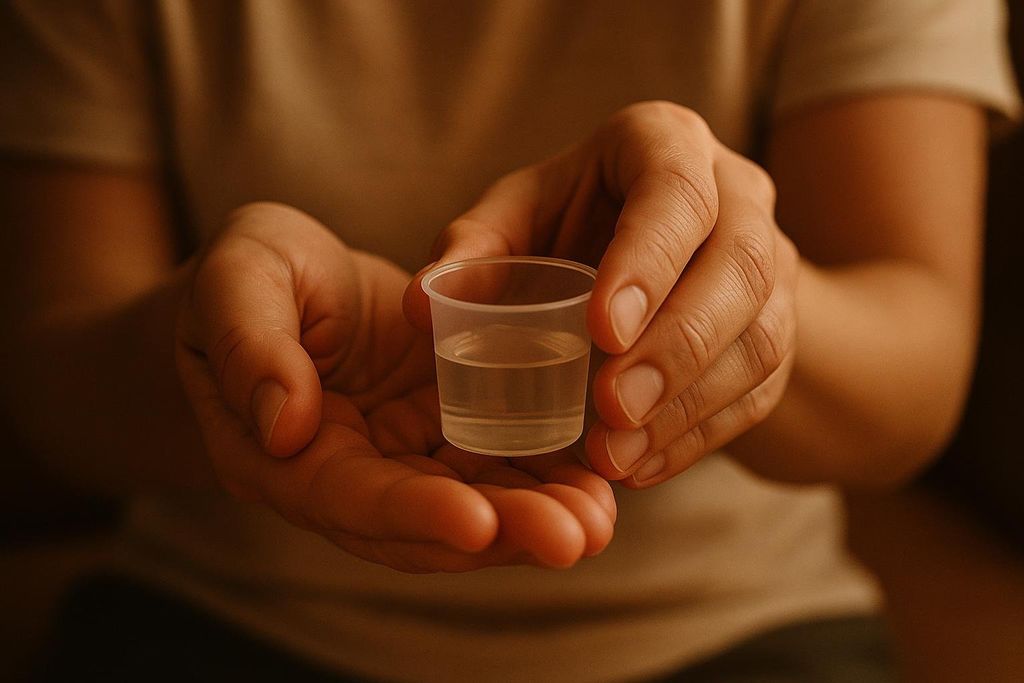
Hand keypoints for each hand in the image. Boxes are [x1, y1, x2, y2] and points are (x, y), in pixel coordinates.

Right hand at [176, 203, 613, 571]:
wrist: (290, 276)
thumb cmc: (251, 272)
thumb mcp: (238, 282)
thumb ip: (250, 345)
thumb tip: (285, 427)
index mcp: (283, 456)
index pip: (351, 499)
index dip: (414, 513)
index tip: (477, 520)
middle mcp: (349, 474)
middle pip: (424, 523)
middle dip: (501, 532)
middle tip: (575, 536)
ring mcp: (400, 455)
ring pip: (470, 501)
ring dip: (536, 516)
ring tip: (601, 520)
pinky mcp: (441, 428)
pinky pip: (495, 459)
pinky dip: (543, 475)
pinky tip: (596, 478)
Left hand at [405, 101, 798, 487]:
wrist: (651, 246)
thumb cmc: (568, 221)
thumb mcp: (516, 215)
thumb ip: (473, 251)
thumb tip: (421, 305)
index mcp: (666, 143)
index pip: (676, 192)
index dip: (648, 261)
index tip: (602, 331)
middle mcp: (737, 193)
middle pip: (739, 267)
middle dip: (677, 347)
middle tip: (612, 410)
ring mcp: (772, 263)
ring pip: (762, 336)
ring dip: (690, 405)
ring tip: (618, 456)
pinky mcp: (778, 327)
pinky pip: (762, 389)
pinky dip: (701, 435)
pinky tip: (644, 466)